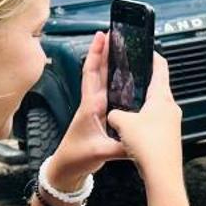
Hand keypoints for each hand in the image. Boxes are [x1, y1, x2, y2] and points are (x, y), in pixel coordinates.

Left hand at [47, 33, 124, 186]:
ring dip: (110, 65)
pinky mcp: (101, 118)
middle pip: (99, 71)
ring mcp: (96, 110)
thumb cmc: (76, 158)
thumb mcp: (99, 152)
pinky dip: (116, 83)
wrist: (67, 170)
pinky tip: (126, 80)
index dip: (98, 53)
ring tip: (121, 51)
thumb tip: (138, 140)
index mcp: (90, 106)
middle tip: (116, 35)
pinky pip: (110, 94)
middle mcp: (93, 104)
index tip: (103, 35)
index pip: (93, 73)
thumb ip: (120, 146)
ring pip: (104, 82)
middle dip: (106, 52)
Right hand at [105, 53, 182, 178]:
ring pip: (156, 107)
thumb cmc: (149, 145)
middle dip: (144, 83)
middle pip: (158, 87)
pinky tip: (133, 130)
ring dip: (143, 105)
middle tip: (130, 79)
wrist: (162, 174)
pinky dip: (144, 122)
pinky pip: (155, 123)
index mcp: (162, 97)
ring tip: (127, 106)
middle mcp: (171, 107)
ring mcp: (172, 123)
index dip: (152, 56)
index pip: (160, 67)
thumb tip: (113, 115)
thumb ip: (115, 114)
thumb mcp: (123, 123)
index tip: (146, 50)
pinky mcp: (169, 137)